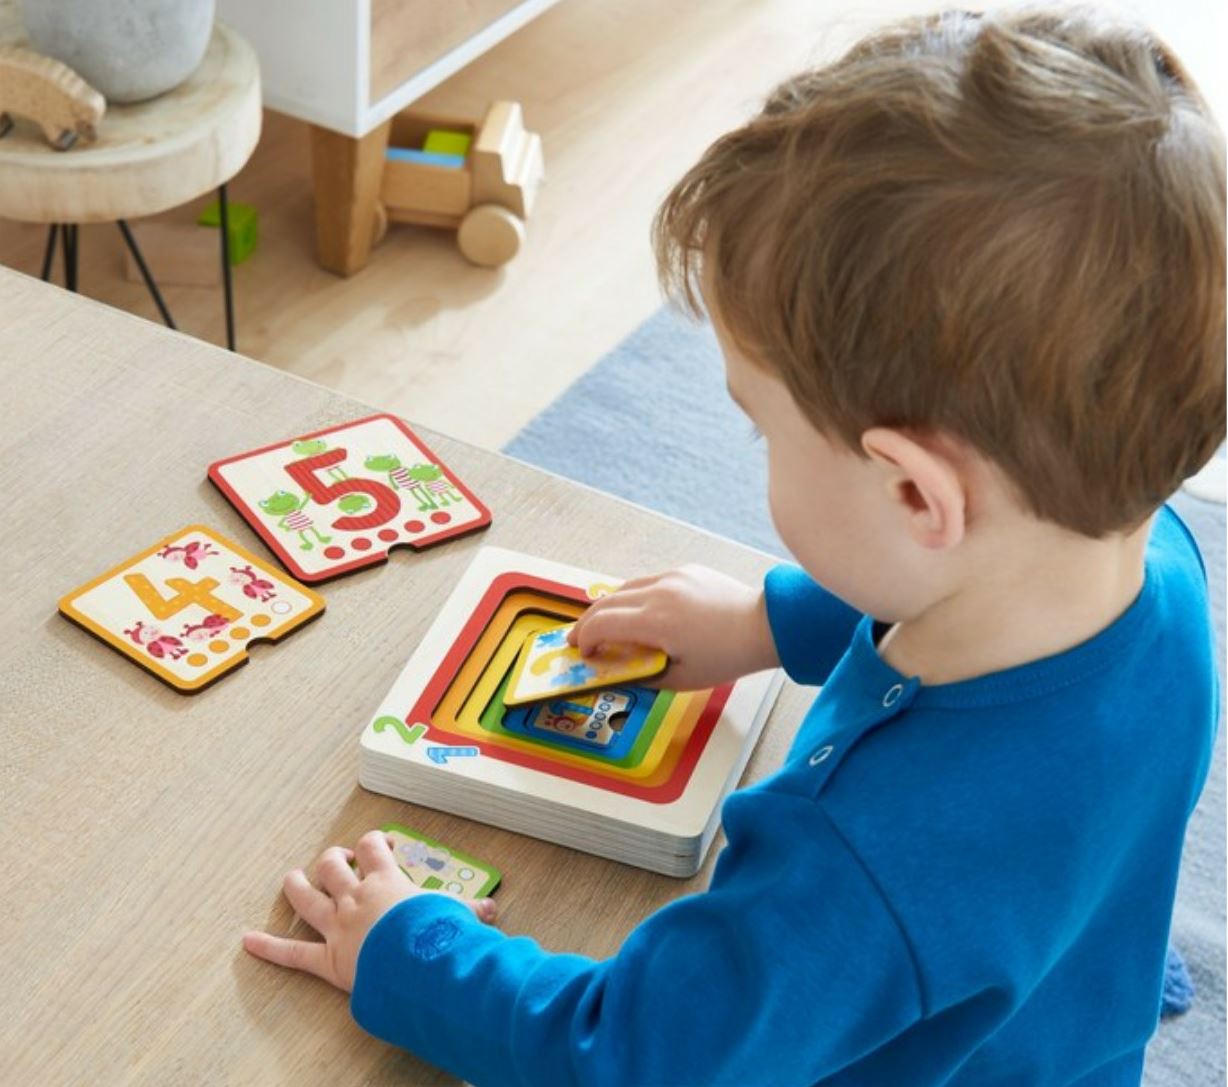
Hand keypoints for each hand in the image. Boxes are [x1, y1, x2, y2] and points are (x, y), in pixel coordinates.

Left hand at [242, 830, 496, 992]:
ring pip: (306, 897)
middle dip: (331, 860)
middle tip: (335, 861)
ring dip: (296, 887)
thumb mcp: (458, 916)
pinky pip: (293, 952)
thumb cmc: (437, 934)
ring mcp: (337, 926)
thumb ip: (472, 911)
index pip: (371, 847)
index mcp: (386, 881)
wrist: (416, 963)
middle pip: (332, 865)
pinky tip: (247, 941)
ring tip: (291, 879)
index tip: (375, 844)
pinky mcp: (326, 959)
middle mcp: (356, 897)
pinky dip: (269, 948)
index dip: (371, 842)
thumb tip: (493, 909)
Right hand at [569, 565, 778, 690]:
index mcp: (655, 621)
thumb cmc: (728, 656)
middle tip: (581, 640)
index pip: (601, 624)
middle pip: (606, 602)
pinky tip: (642, 613)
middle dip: (588, 622)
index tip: (582, 653)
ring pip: (625, 588)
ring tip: (607, 626)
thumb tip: (620, 673)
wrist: (765, 626)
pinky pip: (650, 582)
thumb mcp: (682, 679)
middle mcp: (659, 592)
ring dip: (610, 607)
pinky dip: (637, 597)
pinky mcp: (685, 571)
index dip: (584, 639)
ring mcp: (672, 577)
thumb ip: (644, 676)